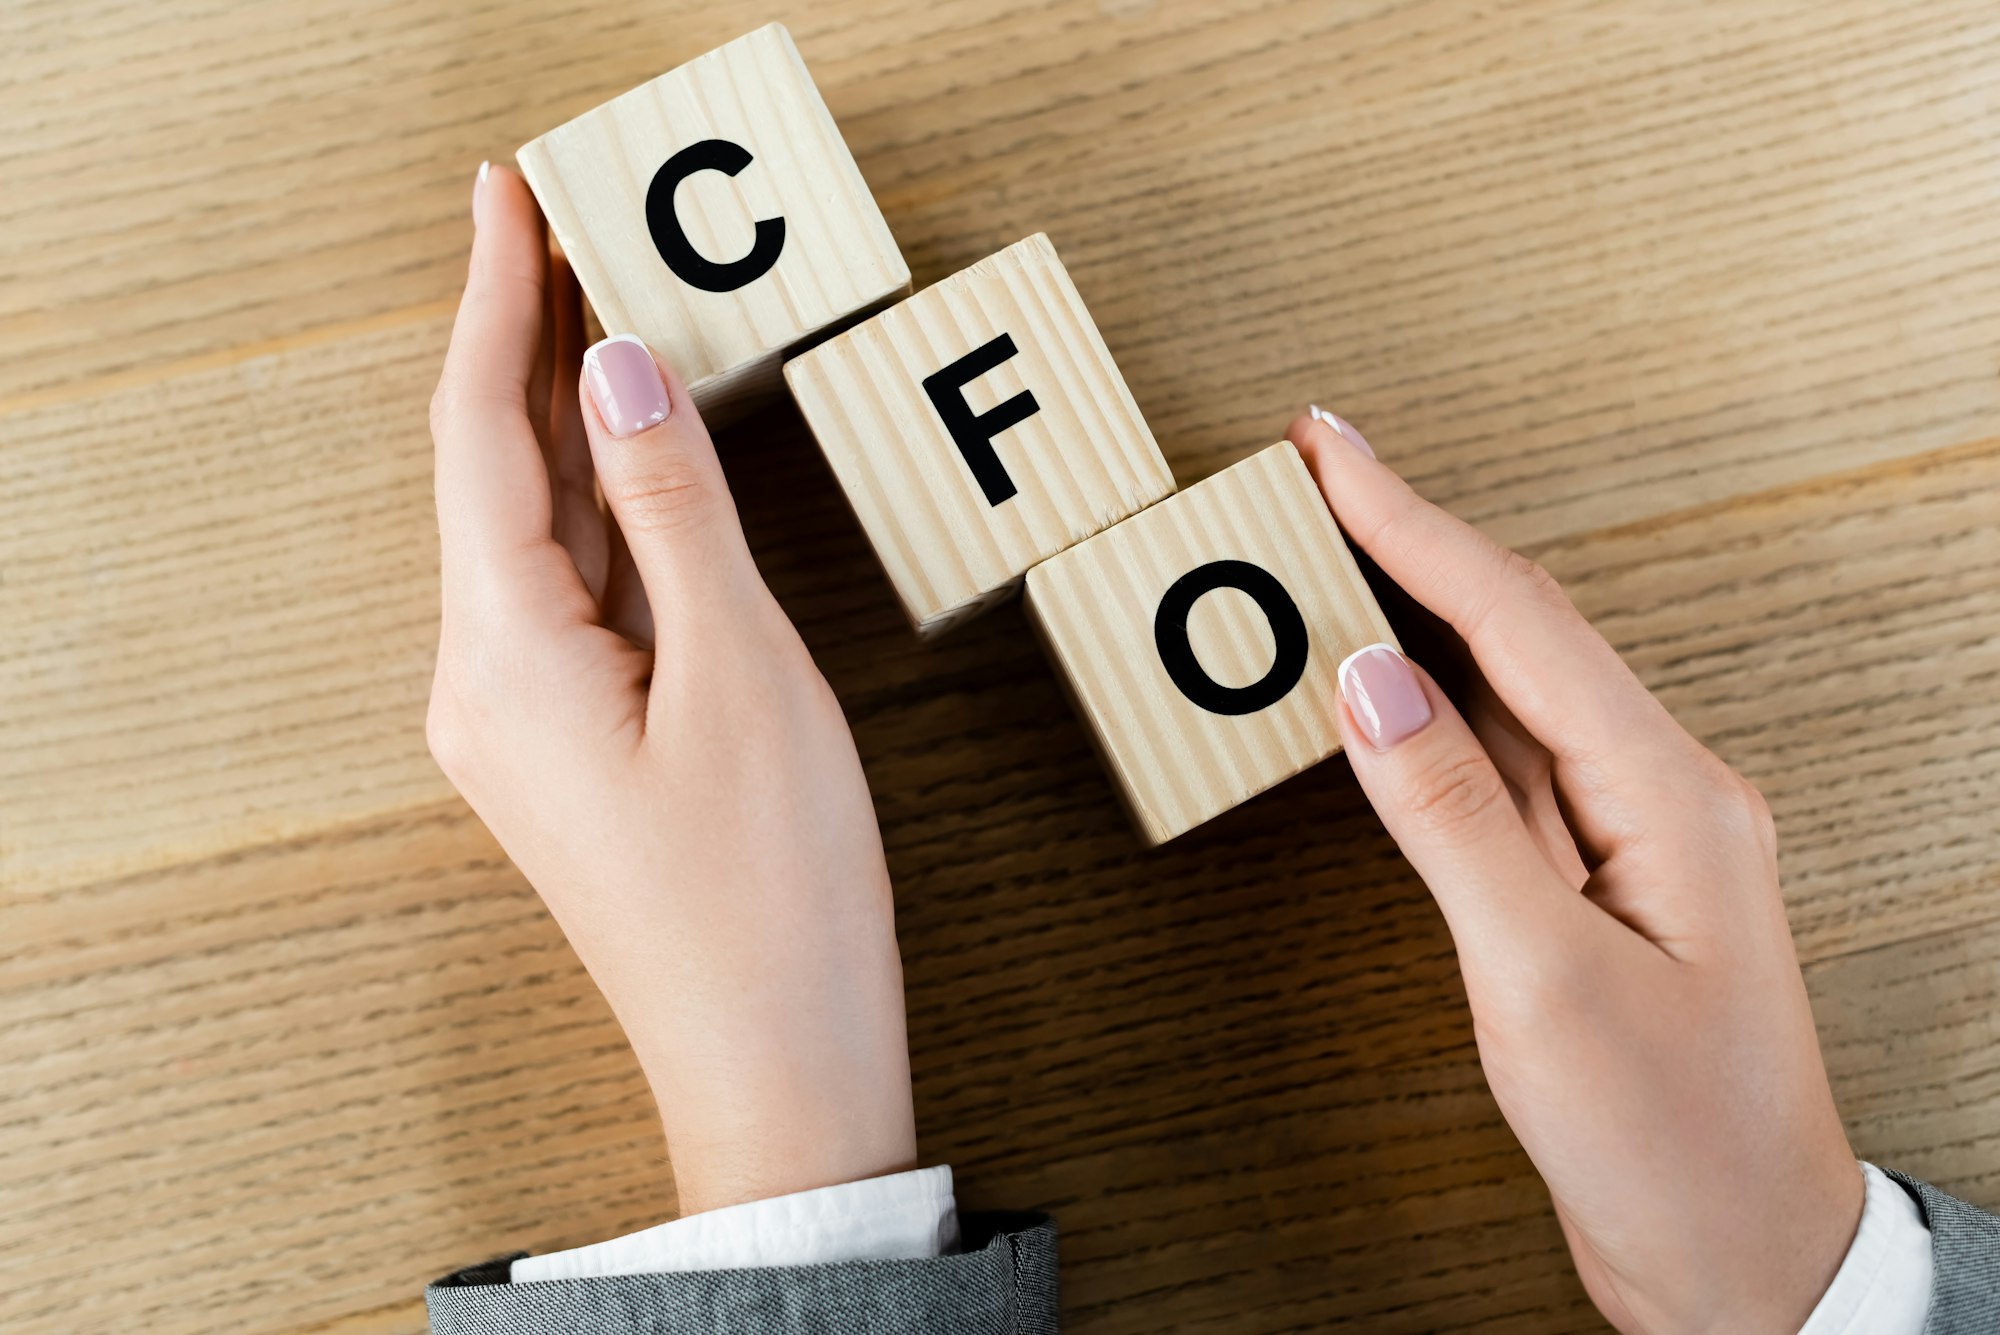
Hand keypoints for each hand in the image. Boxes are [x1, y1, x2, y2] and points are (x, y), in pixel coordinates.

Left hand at [425, 164, 915, 1213]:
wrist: (777, 1066)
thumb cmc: (774, 892)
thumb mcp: (741, 673)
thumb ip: (675, 511)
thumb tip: (622, 368)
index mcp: (506, 659)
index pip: (481, 434)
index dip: (495, 301)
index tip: (508, 197)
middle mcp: (484, 686)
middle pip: (494, 474)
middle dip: (530, 345)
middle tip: (572, 225)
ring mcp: (522, 724)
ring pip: (536, 533)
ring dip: (569, 424)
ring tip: (608, 311)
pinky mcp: (571, 749)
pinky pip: (570, 595)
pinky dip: (601, 510)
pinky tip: (635, 461)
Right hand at [1289, 409, 1862, 1334]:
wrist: (1742, 1260)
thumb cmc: (1670, 1143)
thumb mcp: (1545, 982)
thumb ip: (1453, 822)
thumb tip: (1369, 684)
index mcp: (1672, 794)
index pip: (1517, 620)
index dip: (1410, 522)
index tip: (1327, 451)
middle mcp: (1662, 790)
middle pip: (1519, 628)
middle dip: (1408, 540)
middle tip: (1309, 474)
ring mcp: (1632, 833)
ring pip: (1509, 687)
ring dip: (1415, 615)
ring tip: (1325, 553)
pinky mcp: (1598, 880)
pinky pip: (1505, 761)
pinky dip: (1430, 711)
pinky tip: (1382, 689)